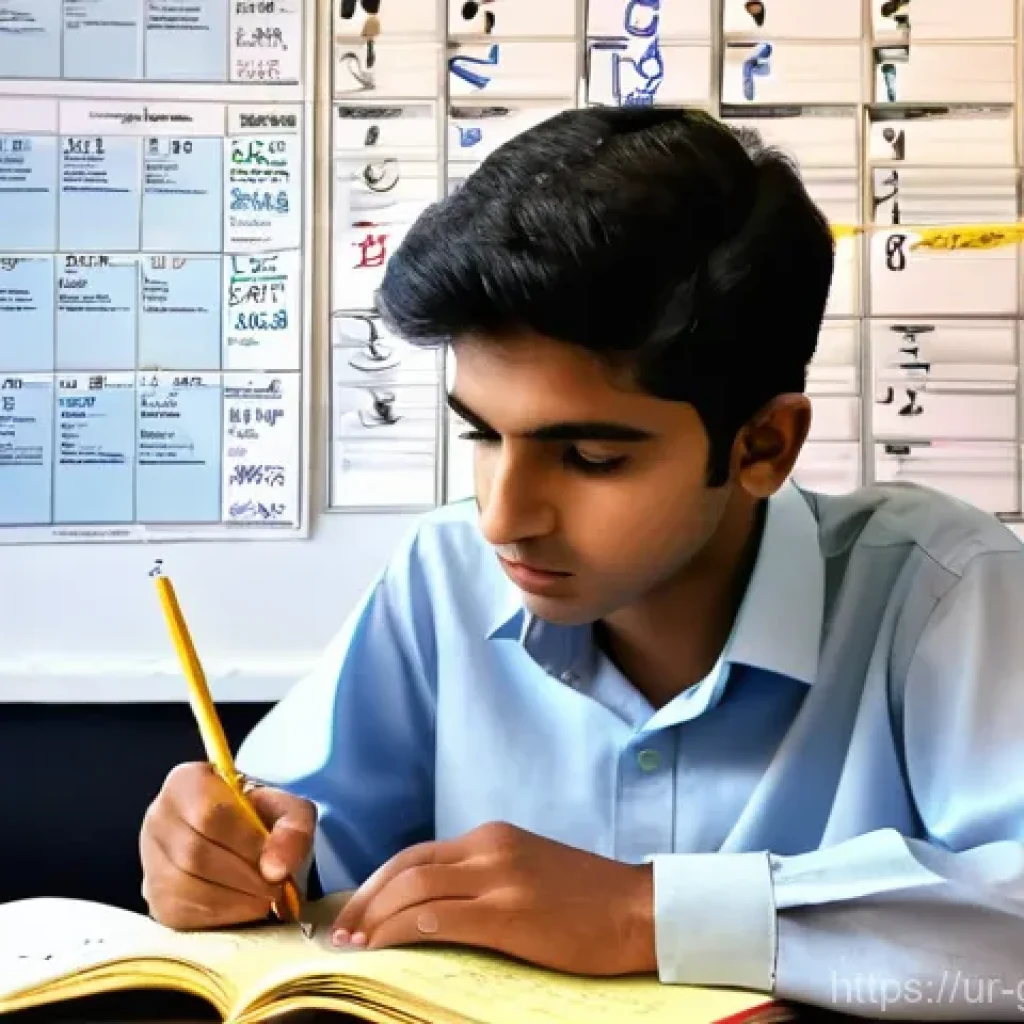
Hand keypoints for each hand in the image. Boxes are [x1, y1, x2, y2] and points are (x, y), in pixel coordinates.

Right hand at [139, 762, 315, 930]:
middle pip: (195, 853)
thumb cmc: (262, 819)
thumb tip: (277, 870)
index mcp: (187, 782)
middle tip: (276, 884)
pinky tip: (243, 905)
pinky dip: (221, 916)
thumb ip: (293, 828)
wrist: (244, 843)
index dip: (246, 840)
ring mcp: (151, 861)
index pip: (208, 811)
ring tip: (263, 895)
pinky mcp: (156, 900)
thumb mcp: (288, 810)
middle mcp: (159, 817)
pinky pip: (182, 914)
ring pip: (185, 887)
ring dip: (235, 899)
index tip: (274, 858)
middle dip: (245, 875)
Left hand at [331, 822, 655, 975]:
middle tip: (339, 932)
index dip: (377, 883)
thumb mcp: (528, 869)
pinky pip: (439, 917)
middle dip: (364, 900)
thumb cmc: (587, 899)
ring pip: (414, 888)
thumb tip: (434, 901)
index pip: (416, 854)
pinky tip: (384, 948)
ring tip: (352, 946)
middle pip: (405, 866)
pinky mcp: (509, 913)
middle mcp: (489, 848)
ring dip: (375, 918)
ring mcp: (499, 878)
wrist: (637, 909)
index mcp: (492, 837)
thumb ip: (485, 874)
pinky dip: (402, 930)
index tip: (354, 912)